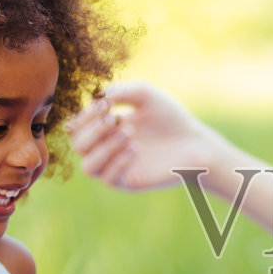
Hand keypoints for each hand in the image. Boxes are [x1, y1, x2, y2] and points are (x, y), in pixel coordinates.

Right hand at [67, 81, 229, 191]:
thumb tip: (96, 98)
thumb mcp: (145, 95)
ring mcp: (116, 167)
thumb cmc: (170, 117)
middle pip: (78, 146)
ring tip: (129, 133)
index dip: (85, 116)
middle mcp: (106, 149)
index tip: (107, 104)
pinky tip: (136, 148)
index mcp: (104, 128)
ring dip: (103, 148)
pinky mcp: (129, 182)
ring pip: (88, 167)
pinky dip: (118, 162)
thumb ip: (119, 91)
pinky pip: (108, 178)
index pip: (76, 127)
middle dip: (94, 130)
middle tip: (115, 118)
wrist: (195, 142)